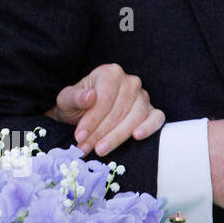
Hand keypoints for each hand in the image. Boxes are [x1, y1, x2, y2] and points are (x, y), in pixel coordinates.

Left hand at [43, 64, 164, 155]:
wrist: (84, 114)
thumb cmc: (77, 105)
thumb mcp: (67, 100)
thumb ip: (75, 97)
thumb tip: (89, 96)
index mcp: (110, 73)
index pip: (105, 97)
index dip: (92, 119)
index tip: (80, 136)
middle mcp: (130, 82)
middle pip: (119, 109)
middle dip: (100, 132)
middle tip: (86, 147)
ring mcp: (143, 96)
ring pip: (135, 116)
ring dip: (117, 136)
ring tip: (101, 149)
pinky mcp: (151, 111)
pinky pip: (157, 118)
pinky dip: (149, 127)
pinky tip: (136, 136)